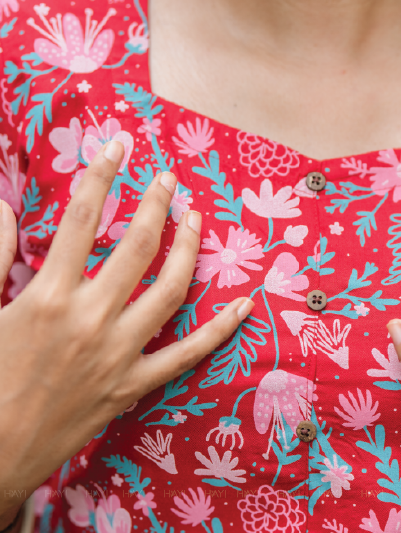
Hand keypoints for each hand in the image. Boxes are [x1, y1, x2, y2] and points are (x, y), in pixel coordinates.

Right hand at [0, 141, 251, 516]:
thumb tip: (5, 208)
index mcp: (45, 297)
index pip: (79, 218)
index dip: (102, 173)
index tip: (119, 145)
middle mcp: (88, 320)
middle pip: (135, 246)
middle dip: (155, 204)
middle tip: (168, 180)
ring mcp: (117, 355)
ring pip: (169, 291)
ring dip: (188, 250)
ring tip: (195, 220)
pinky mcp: (132, 387)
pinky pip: (187, 355)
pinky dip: (219, 329)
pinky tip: (244, 304)